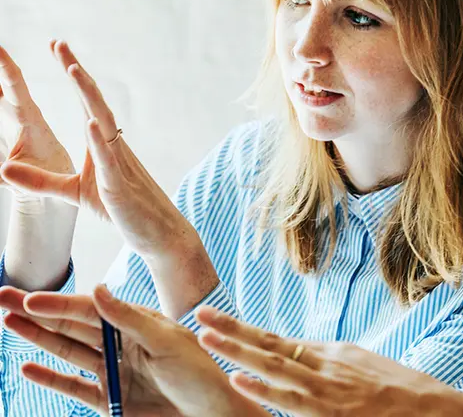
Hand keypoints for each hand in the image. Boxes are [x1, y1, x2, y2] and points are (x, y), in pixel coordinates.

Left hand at [0, 41, 193, 256]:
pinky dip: (99, 141)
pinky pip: (109, 161)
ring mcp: (118, 164)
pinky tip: (91, 123)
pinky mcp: (119, 186)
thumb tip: (5, 169)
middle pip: (94, 102)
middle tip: (60, 45)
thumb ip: (41, 181)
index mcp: (102, 145)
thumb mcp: (73, 193)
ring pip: (103, 123)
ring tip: (73, 70)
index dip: (73, 76)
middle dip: (77, 73)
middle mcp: (112, 146)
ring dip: (88, 96)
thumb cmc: (120, 209)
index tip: (58, 49)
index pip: (86, 103)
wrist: (156, 233)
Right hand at [0, 285, 265, 416]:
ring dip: (38, 338)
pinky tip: (29, 366)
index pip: (90, 309)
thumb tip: (98, 289)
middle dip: (38, 312)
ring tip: (9, 323)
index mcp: (135, 323)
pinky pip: (74, 386)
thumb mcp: (167, 341)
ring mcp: (113, 371)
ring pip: (67, 351)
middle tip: (3, 298)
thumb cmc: (199, 372)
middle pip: (71, 325)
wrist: (211, 413)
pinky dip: (51, 377)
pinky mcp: (110, 400)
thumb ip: (129, 318)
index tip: (30, 298)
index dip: (59, 304)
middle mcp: (120, 343)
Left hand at [197, 308, 462, 416]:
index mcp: (329, 353)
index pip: (276, 339)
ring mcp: (327, 388)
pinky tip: (241, 379)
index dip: (244, 329)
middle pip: (268, 344)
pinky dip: (265, 388)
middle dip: (231, 330)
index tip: (216, 317)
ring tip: (207, 338)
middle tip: (200, 314)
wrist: (438, 410)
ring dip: (237, 351)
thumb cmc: (401, 391)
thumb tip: (302, 362)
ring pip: (274, 365)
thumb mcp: (362, 366)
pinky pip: (292, 400)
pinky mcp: (333, 412)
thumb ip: (330, 364)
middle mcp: (324, 364)